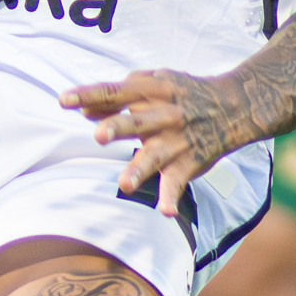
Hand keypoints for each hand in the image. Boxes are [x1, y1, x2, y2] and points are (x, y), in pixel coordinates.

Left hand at [64, 68, 245, 217]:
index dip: (89, 95)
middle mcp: (162, 115)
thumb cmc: (181, 94)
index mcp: (150, 90)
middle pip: (136, 122)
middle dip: (117, 127)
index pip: (114, 91)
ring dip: (140, 169)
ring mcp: (175, 140)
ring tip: (124, 185)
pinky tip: (165, 213)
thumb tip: (83, 111)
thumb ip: (118, 95)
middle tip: (99, 136)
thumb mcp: (154, 82)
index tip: (64, 101)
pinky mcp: (188, 162)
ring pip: (155, 156)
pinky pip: (178, 182)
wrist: (232, 106)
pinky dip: (173, 198)